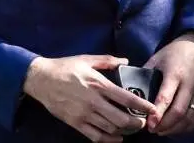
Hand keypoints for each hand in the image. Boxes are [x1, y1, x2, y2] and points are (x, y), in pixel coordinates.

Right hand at [24, 55, 157, 142]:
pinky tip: (117, 137)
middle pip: (121, 118)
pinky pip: (96, 136)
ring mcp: (84, 113)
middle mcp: (93, 100)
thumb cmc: (63, 67)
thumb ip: (107, 60)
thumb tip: (125, 61)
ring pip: (111, 129)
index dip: (142, 105)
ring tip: (130, 128)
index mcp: (97, 83)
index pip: (126, 97)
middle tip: (142, 122)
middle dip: (136, 123)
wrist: (40, 79)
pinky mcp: (75, 122)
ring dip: (125, 131)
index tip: (153, 109)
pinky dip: (110, 140)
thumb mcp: (85, 59)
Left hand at [144, 34, 193, 136]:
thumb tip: (131, 89)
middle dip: (165, 125)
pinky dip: (188, 127)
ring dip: (176, 128)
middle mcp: (189, 84)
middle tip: (152, 130)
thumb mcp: (157, 58)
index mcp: (174, 74)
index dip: (158, 114)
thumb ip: (146, 73)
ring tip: (162, 131)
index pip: (166, 97)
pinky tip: (177, 129)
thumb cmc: (174, 53)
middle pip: (179, 111)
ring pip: (190, 117)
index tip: (149, 124)